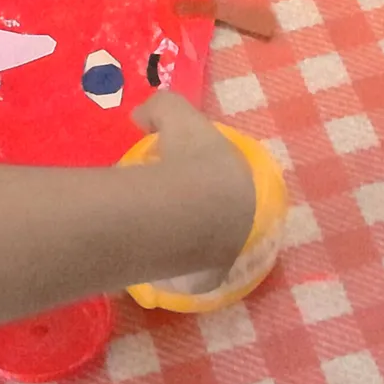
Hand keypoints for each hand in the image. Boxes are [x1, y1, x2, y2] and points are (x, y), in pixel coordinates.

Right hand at [129, 93, 255, 295]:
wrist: (187, 214)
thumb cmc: (187, 157)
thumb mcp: (173, 112)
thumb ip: (158, 106)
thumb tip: (140, 116)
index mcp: (240, 174)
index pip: (222, 169)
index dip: (198, 164)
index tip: (172, 163)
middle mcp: (242, 212)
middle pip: (215, 206)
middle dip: (194, 201)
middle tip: (161, 197)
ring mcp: (228, 248)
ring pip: (205, 239)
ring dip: (185, 232)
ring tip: (153, 226)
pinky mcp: (209, 277)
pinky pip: (191, 268)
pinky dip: (176, 262)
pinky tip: (153, 254)